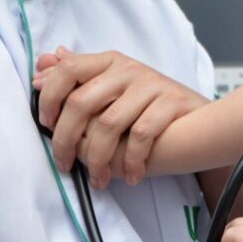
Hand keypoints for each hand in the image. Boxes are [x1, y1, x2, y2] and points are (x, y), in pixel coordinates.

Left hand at [33, 47, 207, 186]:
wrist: (201, 120)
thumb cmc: (149, 108)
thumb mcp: (113, 90)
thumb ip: (78, 79)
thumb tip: (41, 69)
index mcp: (109, 63)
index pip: (68, 70)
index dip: (50, 98)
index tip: (47, 124)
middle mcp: (128, 69)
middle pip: (82, 102)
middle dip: (67, 140)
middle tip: (64, 164)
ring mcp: (151, 84)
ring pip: (108, 124)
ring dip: (98, 159)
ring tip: (98, 178)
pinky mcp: (171, 102)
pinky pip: (141, 135)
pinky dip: (131, 160)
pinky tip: (130, 175)